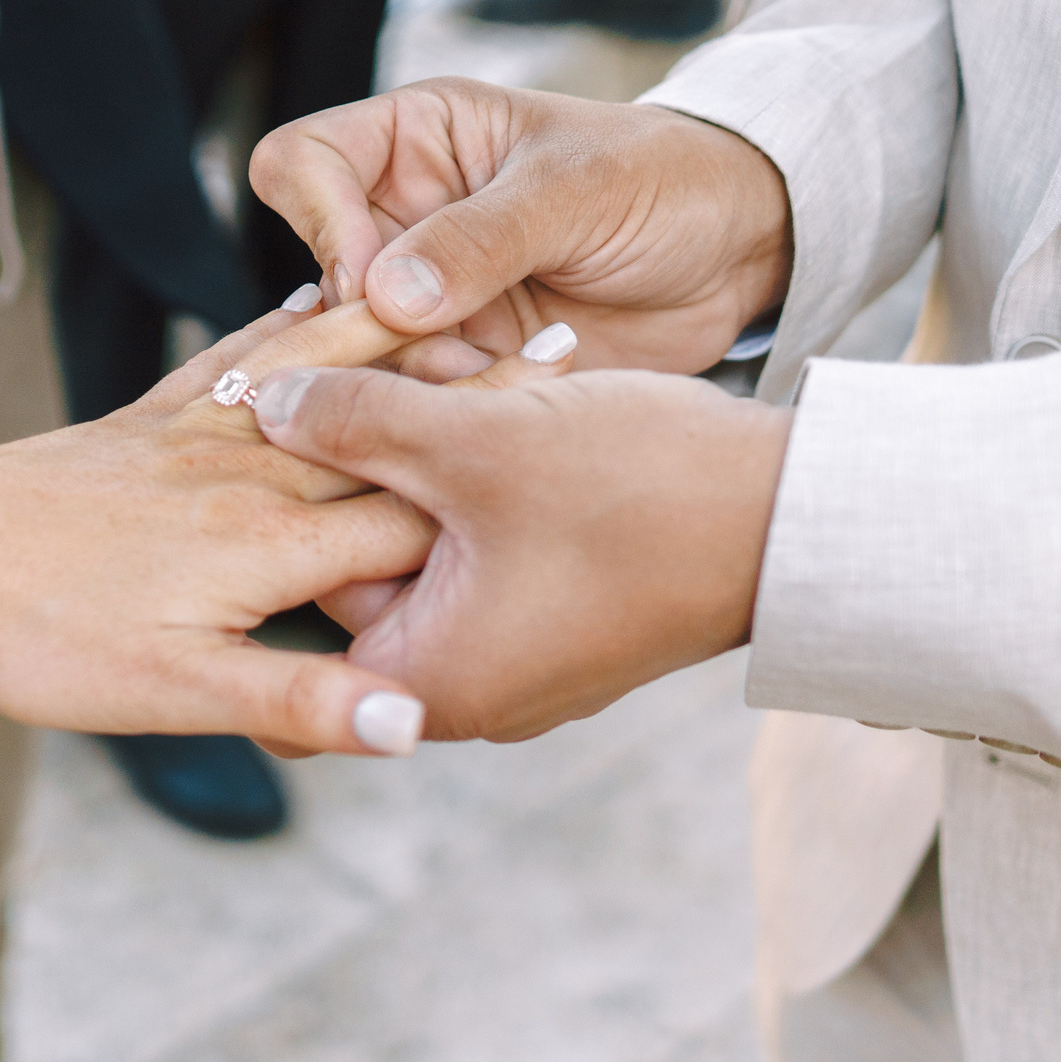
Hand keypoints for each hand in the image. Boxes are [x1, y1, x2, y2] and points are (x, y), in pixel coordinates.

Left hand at [0, 298, 574, 758]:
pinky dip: (298, 322)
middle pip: (393, 436)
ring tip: (493, 305)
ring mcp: (205, 437)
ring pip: (330, 377)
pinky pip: (246, 356)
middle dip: (482, 402)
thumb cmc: (38, 636)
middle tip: (577, 352)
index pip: (420, 520)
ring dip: (412, 343)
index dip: (506, 500)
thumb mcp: (169, 693)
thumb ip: (299, 700)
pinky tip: (326, 292)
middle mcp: (254, 475)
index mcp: (275, 544)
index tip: (595, 464)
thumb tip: (409, 725)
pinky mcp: (157, 419)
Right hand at [247, 78, 793, 376]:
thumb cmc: (664, 182)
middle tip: (432, 347)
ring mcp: (430, 295)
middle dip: (360, 323)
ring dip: (406, 373)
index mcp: (417, 141)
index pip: (302, 162)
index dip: (320, 219)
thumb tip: (383, 295)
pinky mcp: (464, 359)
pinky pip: (415, 394)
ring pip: (357, 347)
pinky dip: (443, 407)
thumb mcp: (576, 190)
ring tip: (481, 373)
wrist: (736, 253)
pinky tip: (500, 397)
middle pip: (318, 273)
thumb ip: (481, 238)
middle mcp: (407, 217)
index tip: (372, 276)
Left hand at [248, 363, 793, 743]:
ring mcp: (525, 658)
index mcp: (427, 678)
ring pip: (434, 544)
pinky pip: (493, 547)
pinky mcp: (570, 618)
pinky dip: (485, 479)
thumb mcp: (473, 440)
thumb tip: (263, 402)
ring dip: (432, 458)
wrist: (797, 518)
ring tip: (450, 373)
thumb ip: (354, 420)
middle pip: (366, 566)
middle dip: (368, 463)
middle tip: (373, 371)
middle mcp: (471, 690)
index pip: (300, 597)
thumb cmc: (640, 493)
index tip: (285, 416)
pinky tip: (500, 395)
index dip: (288, 494)